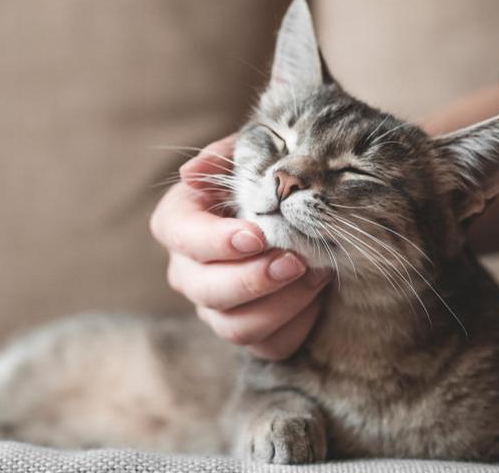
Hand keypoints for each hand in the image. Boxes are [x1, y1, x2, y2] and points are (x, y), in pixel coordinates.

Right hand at [150, 135, 331, 359]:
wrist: (304, 210)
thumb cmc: (267, 177)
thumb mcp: (249, 153)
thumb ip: (224, 155)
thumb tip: (189, 174)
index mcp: (179, 223)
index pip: (179, 236)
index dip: (214, 241)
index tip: (256, 236)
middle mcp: (188, 271)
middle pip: (205, 290)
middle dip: (253, 279)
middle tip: (296, 261)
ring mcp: (215, 308)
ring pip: (235, 327)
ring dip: (280, 304)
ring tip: (317, 274)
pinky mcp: (248, 333)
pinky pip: (268, 346)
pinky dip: (297, 325)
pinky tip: (319, 297)